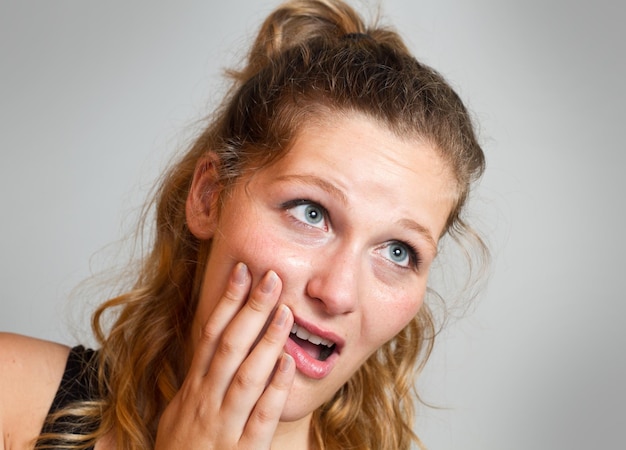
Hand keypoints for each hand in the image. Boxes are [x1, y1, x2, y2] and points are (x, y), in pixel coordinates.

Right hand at [155, 263, 294, 448]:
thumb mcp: (176, 412)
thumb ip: (193, 382)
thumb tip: (206, 350)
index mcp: (193, 388)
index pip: (210, 334)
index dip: (225, 301)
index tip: (242, 272)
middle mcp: (206, 400)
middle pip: (230, 346)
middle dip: (251, 309)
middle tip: (272, 277)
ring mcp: (224, 425)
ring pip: (247, 376)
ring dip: (267, 342)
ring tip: (286, 312)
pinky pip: (261, 416)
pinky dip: (274, 389)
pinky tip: (287, 364)